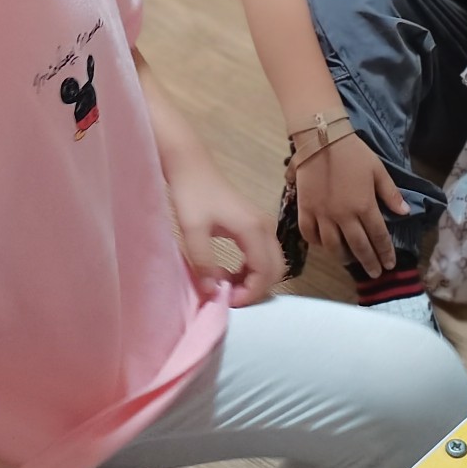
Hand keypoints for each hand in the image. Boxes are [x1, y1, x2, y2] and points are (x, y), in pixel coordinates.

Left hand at [171, 167, 286, 305]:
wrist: (191, 166)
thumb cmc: (191, 195)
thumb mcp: (192, 231)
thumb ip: (204, 263)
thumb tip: (213, 292)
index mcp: (253, 230)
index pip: (265, 272)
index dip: (250, 292)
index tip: (226, 300)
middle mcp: (265, 228)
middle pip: (275, 270)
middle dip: (255, 289)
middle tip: (227, 296)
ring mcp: (263, 225)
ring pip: (272, 263)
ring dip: (254, 280)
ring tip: (226, 286)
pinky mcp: (256, 224)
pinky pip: (264, 254)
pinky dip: (252, 269)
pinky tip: (231, 272)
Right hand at [294, 132, 409, 276]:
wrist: (321, 139)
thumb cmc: (353, 153)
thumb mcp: (378, 171)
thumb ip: (390, 194)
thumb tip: (405, 213)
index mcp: (364, 206)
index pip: (378, 237)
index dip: (385, 252)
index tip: (389, 264)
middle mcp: (344, 216)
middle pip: (358, 247)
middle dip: (369, 262)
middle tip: (375, 273)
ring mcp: (323, 215)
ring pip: (333, 246)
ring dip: (344, 258)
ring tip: (350, 262)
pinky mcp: (305, 210)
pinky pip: (310, 234)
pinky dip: (318, 243)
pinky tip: (324, 245)